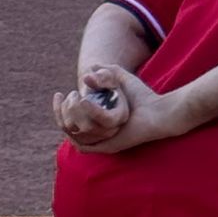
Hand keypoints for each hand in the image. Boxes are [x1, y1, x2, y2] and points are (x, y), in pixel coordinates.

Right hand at [53, 63, 183, 153]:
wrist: (159, 112)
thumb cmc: (144, 96)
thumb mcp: (121, 78)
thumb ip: (105, 71)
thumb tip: (89, 70)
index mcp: (96, 124)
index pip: (68, 122)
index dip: (59, 110)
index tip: (58, 94)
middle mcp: (97, 135)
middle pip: (67, 129)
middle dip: (60, 112)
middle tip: (66, 95)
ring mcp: (102, 142)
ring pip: (73, 134)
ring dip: (68, 115)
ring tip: (76, 97)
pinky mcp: (108, 146)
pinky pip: (86, 141)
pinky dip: (83, 120)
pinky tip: (84, 101)